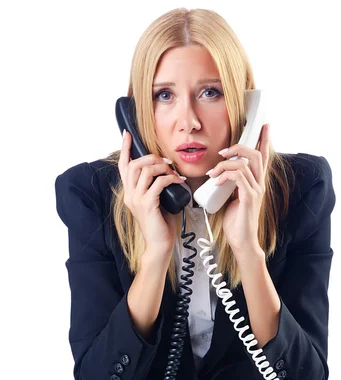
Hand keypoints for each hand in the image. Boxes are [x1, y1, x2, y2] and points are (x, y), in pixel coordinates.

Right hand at [118, 130, 185, 253]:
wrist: (159, 245)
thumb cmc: (161, 224)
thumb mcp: (157, 200)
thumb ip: (156, 186)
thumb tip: (167, 171)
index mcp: (130, 192)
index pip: (123, 166)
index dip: (125, 149)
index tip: (127, 134)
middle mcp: (129, 194)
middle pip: (134, 164)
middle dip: (151, 157)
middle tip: (166, 161)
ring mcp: (136, 200)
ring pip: (145, 171)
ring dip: (162, 167)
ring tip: (173, 172)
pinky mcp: (147, 205)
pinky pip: (158, 183)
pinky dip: (170, 178)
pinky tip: (178, 181)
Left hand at [207, 124, 269, 252]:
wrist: (242, 242)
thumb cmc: (236, 223)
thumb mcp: (232, 198)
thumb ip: (230, 185)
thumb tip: (219, 174)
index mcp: (256, 183)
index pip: (263, 158)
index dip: (264, 141)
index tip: (264, 126)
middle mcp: (259, 185)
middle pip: (256, 155)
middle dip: (239, 147)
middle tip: (223, 151)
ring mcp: (256, 191)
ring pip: (244, 164)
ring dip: (224, 165)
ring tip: (213, 172)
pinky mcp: (249, 198)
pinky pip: (239, 177)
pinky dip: (225, 175)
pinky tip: (216, 181)